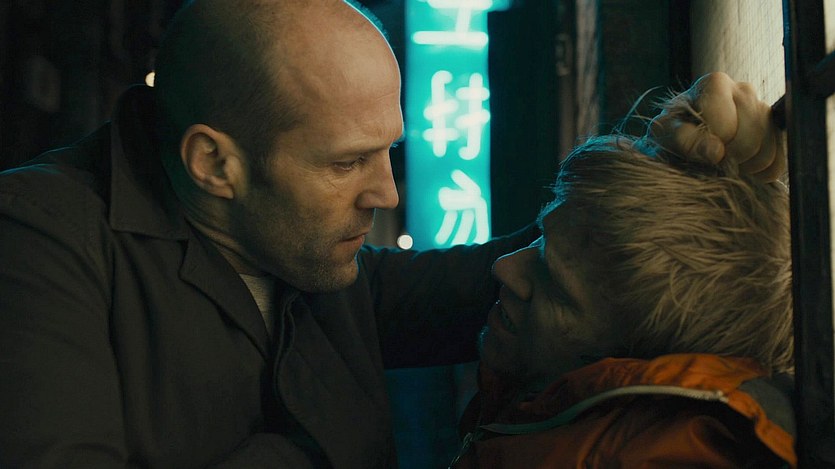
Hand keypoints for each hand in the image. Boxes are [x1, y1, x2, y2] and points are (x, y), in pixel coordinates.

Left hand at [649, 72, 785, 180]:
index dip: (712, 143)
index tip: (696, 147)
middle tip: (711, 160)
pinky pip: (777, 163)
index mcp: (715, 84)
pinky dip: (757, 174)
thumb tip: (716, 152)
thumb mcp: (666, 134)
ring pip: (766, 150)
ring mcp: (764, 111)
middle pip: (751, 136)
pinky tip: (738, 168)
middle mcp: (744, 91)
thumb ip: (685, 140)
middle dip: (728, 155)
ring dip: (742, 166)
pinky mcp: (776, 134)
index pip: (726, 124)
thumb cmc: (670, 134)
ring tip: (722, 163)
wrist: (678, 143)